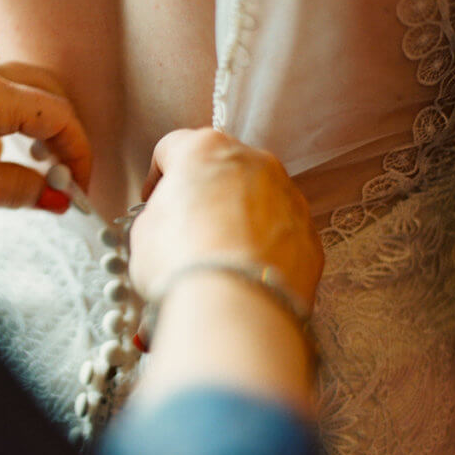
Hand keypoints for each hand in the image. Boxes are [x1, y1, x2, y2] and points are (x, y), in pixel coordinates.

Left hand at [0, 56, 91, 229]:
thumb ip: (20, 190)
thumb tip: (57, 196)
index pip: (59, 113)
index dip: (79, 153)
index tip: (81, 188)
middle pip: (45, 93)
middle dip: (61, 137)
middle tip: (63, 179)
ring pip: (17, 95)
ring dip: (28, 134)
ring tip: (17, 177)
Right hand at [129, 129, 322, 305]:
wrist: (235, 305)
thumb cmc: (183, 261)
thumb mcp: (145, 231)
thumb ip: (160, 212)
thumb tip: (170, 222)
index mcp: (206, 149)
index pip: (173, 148)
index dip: (158, 176)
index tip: (153, 199)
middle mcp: (253, 162)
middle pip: (222, 168)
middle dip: (205, 193)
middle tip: (187, 227)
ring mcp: (287, 195)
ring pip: (257, 198)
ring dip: (238, 218)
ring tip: (218, 255)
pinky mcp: (309, 233)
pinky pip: (281, 231)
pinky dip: (264, 246)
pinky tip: (243, 271)